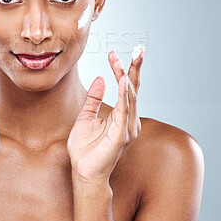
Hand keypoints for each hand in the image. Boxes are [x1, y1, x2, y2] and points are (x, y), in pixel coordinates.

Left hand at [67, 48, 143, 183]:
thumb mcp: (85, 116)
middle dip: (134, 68)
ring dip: (127, 77)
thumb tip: (100, 78)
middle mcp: (128, 120)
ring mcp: (127, 128)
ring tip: (124, 60)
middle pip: (132, 89)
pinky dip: (124, 95)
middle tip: (137, 50)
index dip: (122, 69)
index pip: (124, 88)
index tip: (113, 54)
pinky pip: (124, 111)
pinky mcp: (121, 135)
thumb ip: (93, 98)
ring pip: (130, 97)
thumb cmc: (85, 148)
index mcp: (120, 115)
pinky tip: (123, 81)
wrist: (82, 170)